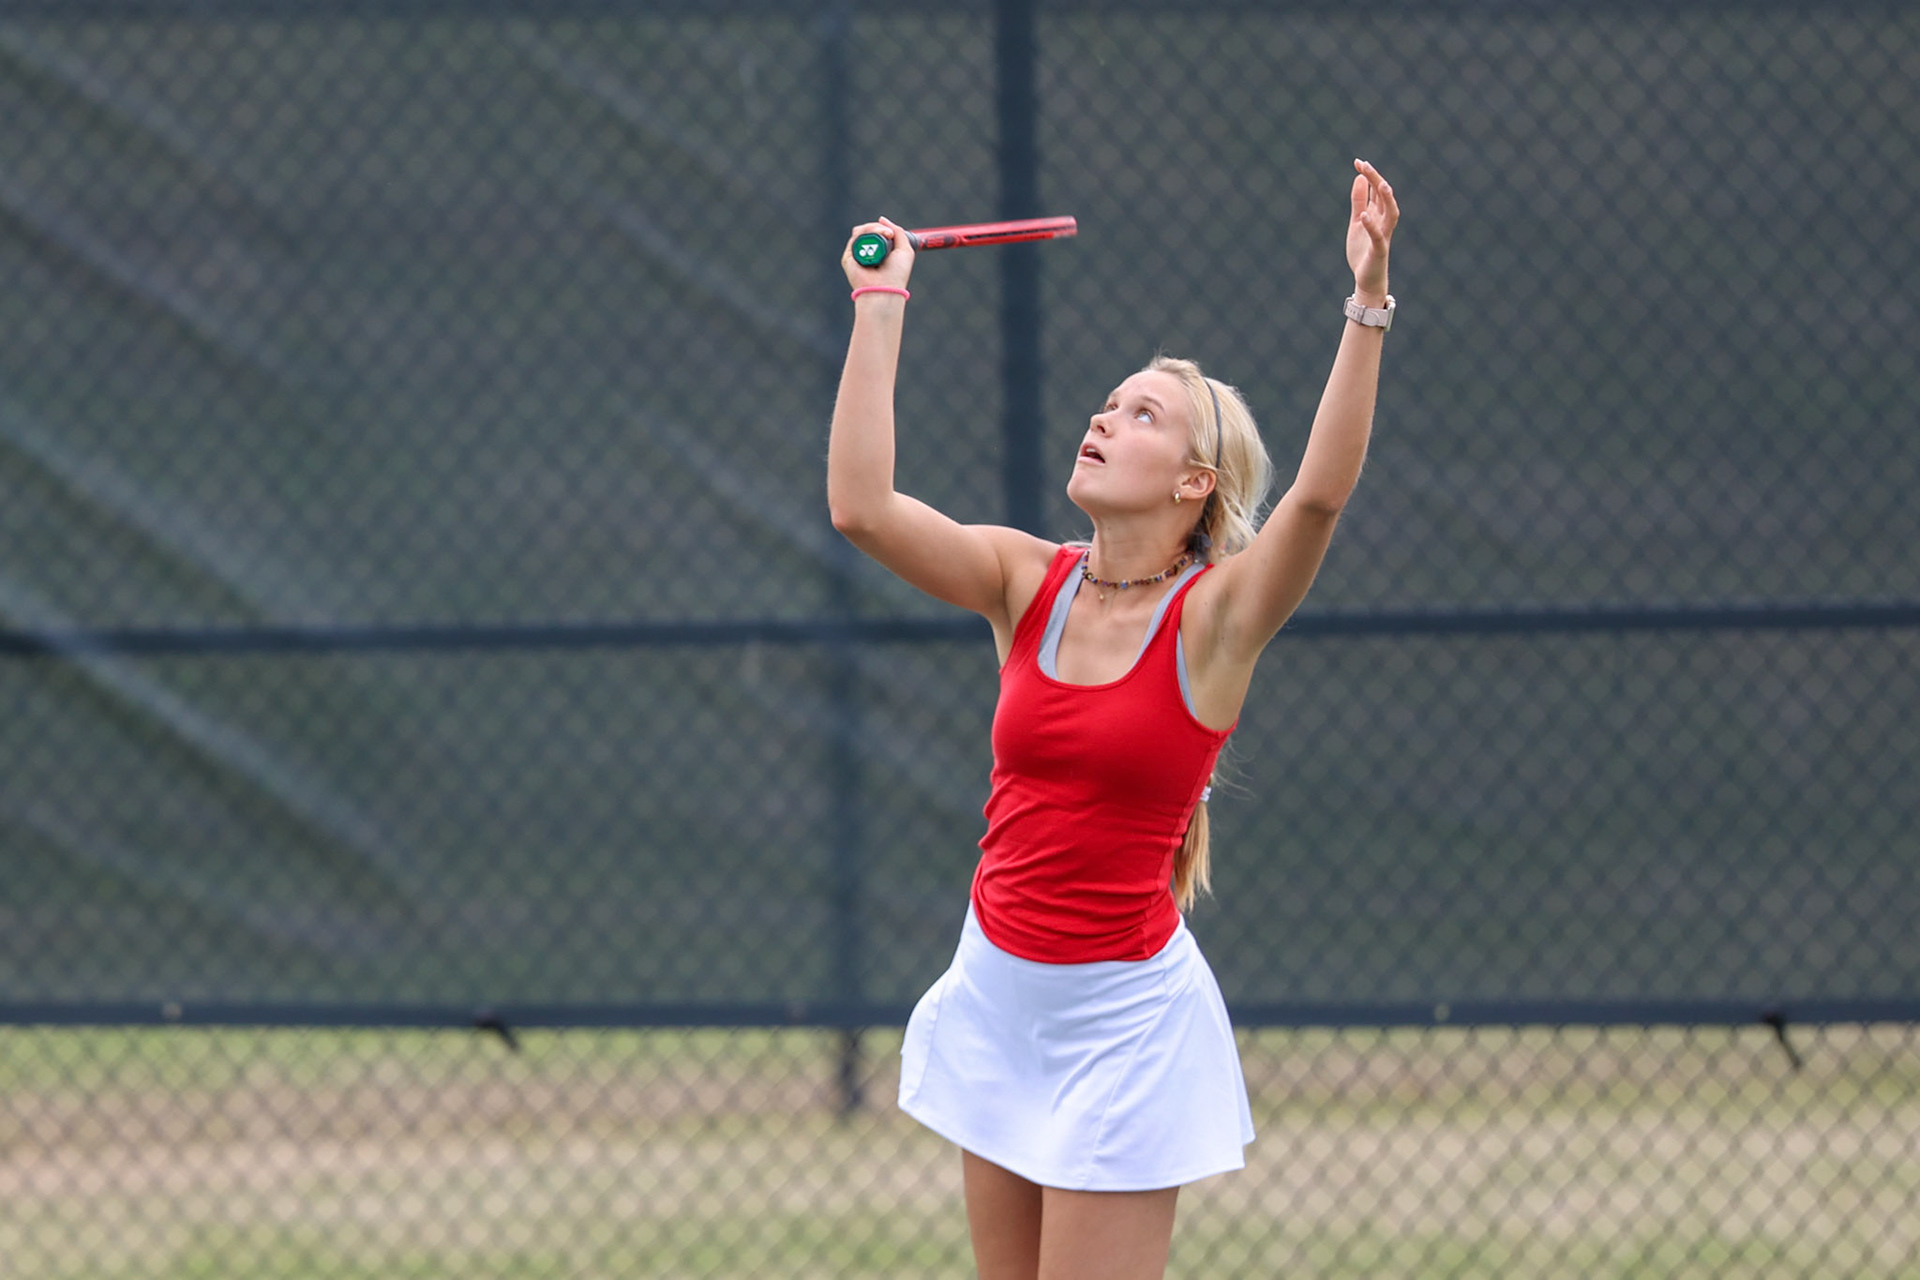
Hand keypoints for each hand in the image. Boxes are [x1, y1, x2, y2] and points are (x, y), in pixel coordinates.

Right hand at [842, 216, 916, 291]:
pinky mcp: (848, 257)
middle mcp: (866, 253)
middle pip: (867, 230)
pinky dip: (866, 232)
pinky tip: (877, 236)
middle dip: (879, 227)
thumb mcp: (905, 250)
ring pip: (861, 231)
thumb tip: (882, 219)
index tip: (892, 233)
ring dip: (874, 228)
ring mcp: (856, 255)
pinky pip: (855, 238)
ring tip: (886, 234)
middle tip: (890, 234)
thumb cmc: (897, 274)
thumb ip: (898, 232)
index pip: (875, 233)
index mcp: (877, 253)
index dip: (882, 229)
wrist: (886, 289)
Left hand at [1345, 160, 1397, 304]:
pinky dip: (1372, 226)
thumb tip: (1359, 177)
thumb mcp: (1357, 222)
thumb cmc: (1363, 250)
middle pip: (1384, 197)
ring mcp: (1384, 236)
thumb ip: (1359, 201)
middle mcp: (1384, 222)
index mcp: (1378, 214)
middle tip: (1365, 165)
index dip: (1369, 175)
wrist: (1366, 278)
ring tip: (1380, 183)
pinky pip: (1378, 237)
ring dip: (1387, 199)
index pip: (1376, 190)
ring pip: (1391, 214)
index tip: (1358, 161)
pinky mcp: (1379, 251)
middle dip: (1376, 180)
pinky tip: (1364, 215)